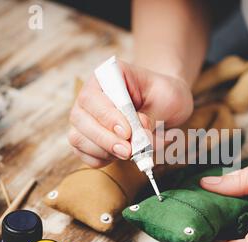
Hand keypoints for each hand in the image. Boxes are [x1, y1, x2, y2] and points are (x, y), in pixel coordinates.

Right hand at [69, 60, 192, 167]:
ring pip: (79, 139)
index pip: (91, 97)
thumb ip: (150, 118)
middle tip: (129, 151)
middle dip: (106, 139)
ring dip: (105, 151)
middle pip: (79, 119)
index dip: (107, 117)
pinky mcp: (87, 138)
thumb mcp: (167, 100)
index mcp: (107, 75)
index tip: (127, 132)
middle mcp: (90, 95)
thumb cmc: (166, 97)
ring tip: (132, 151)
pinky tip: (122, 155)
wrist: (168, 105)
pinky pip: (85, 155)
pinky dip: (103, 159)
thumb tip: (137, 138)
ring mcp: (85, 117)